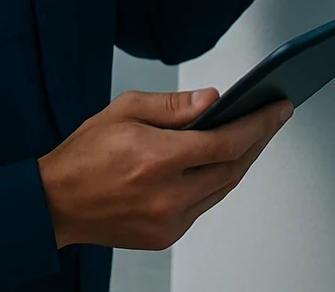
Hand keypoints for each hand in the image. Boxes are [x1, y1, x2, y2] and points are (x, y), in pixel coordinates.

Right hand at [37, 88, 292, 250]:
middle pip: (233, 167)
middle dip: (258, 140)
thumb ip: (173, 106)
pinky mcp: (166, 236)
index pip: (226, 141)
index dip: (259, 124)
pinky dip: (217, 182)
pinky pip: (204, 205)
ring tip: (253, 136)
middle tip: (273, 118)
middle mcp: (167, 195)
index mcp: (156, 159)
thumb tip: (212, 99)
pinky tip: (221, 163)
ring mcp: (168, 221)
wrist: (55, 203)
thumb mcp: (124, 110)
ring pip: (223, 189)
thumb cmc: (84, 155)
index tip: (278, 108)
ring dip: (242, 162)